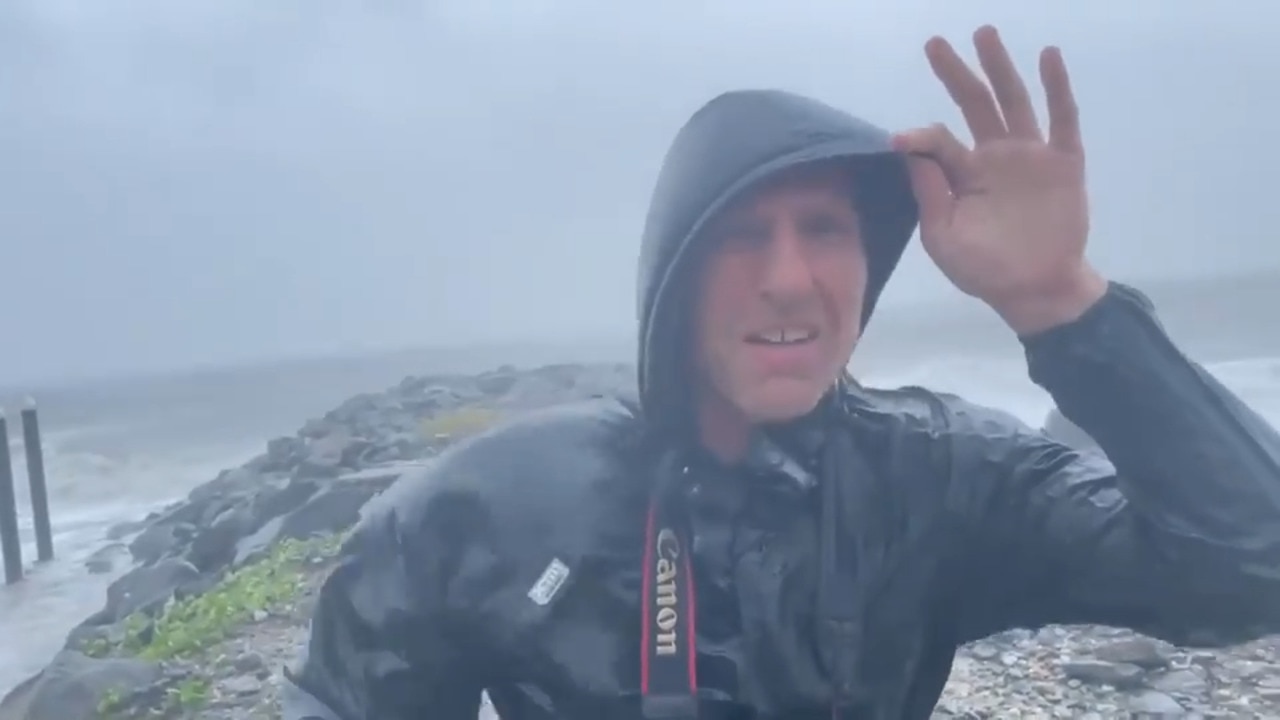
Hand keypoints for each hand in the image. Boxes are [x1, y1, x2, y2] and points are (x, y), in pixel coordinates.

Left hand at [894, 26, 1106, 333]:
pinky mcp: (1063, 163)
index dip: (920, 138)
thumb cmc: (984, 269)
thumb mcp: (944, 238)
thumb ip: (929, 194)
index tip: (898, 139)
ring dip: (1000, 67)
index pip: (938, 143)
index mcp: (963, 175)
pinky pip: (1062, 119)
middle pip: (973, 104)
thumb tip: (908, 151)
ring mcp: (1030, 157)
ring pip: (1013, 101)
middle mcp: (994, 157)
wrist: (1036, 290)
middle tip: (933, 43)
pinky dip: (1056, 88)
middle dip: (955, 73)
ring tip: (984, 34)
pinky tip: (1048, 56)